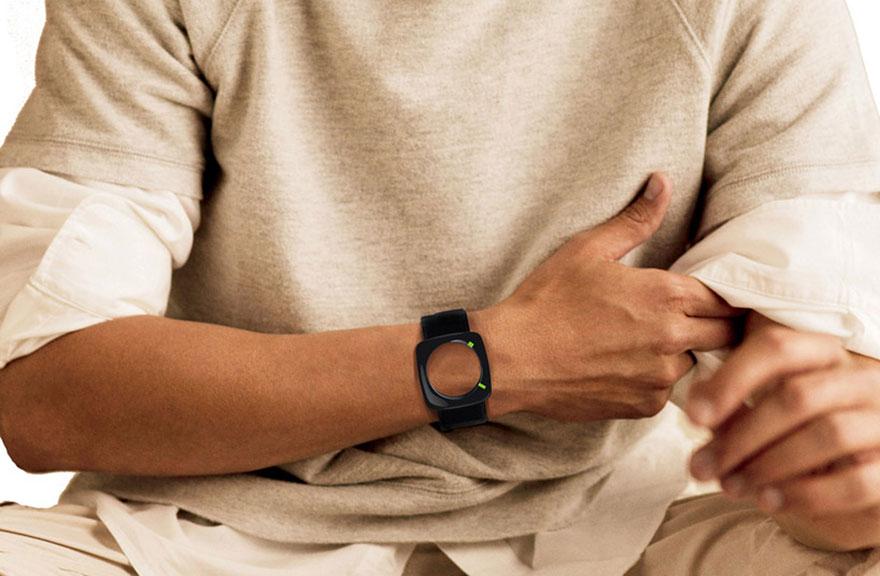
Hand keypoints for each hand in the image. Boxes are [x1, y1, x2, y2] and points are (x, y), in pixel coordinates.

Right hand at [489, 172, 746, 421]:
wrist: (511, 359)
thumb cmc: (546, 301)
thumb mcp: (588, 249)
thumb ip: (635, 219)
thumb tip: (662, 181)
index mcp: (666, 295)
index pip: (725, 295)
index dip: (721, 292)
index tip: (708, 291)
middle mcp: (672, 339)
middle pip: (726, 333)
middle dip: (715, 323)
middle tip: (687, 314)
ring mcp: (659, 378)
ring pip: (696, 363)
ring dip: (684, 351)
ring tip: (649, 340)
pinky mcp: (642, 406)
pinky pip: (667, 391)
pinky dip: (655, 378)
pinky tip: (625, 364)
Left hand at [685, 311, 879, 550]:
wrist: (859, 474)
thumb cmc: (800, 433)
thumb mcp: (765, 413)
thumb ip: (733, 407)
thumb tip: (698, 407)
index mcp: (822, 354)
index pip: (777, 348)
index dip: (730, 380)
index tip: (693, 416)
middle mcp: (860, 379)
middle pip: (796, 396)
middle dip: (740, 436)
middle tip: (701, 466)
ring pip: (828, 434)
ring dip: (767, 465)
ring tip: (729, 486)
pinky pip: (857, 481)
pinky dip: (806, 494)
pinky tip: (769, 501)